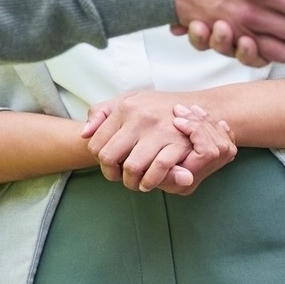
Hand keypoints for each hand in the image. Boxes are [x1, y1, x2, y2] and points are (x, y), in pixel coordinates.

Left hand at [81, 92, 237, 194]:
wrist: (200, 106)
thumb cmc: (158, 107)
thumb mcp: (129, 100)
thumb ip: (103, 112)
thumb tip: (84, 134)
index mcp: (125, 107)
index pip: (96, 143)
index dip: (99, 161)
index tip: (109, 165)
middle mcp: (140, 117)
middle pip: (108, 157)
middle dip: (111, 174)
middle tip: (120, 177)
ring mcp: (159, 130)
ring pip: (131, 167)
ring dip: (131, 182)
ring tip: (135, 182)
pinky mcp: (178, 143)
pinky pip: (157, 169)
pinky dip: (151, 182)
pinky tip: (150, 183)